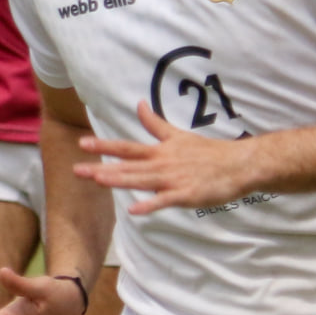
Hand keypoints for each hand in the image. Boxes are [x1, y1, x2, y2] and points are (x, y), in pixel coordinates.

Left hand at [77, 102, 261, 213]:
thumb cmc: (208, 152)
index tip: (82, 143)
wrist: (238, 165)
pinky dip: (150, 204)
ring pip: (142, 180)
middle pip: (128, 166)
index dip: (104, 146)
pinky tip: (134, 209)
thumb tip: (139, 105)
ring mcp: (173, 179)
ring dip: (120, 180)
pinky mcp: (186, 195)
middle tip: (77, 169)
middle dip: (102, 167)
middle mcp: (162, 164)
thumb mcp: (177, 135)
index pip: (127, 147)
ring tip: (98, 180)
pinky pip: (165, 200)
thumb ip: (155, 124)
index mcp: (159, 151)